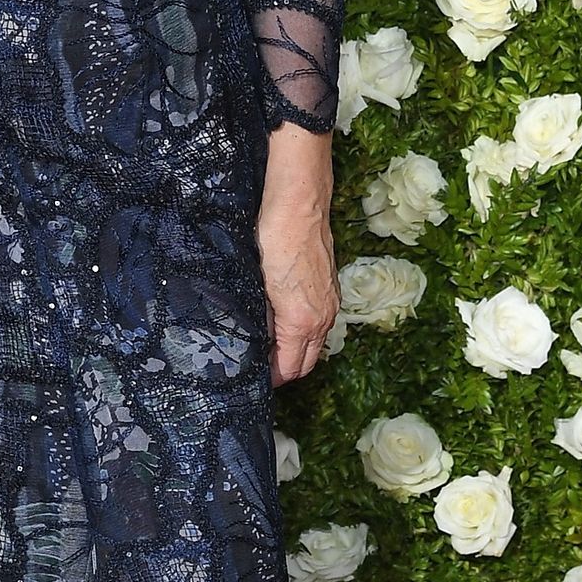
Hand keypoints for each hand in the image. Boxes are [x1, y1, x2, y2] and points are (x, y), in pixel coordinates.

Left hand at [256, 122, 338, 384]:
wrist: (299, 203)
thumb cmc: (273, 239)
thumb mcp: (257, 284)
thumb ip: (259, 319)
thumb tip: (253, 341)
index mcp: (303, 322)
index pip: (290, 368)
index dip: (270, 377)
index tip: (250, 375)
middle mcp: (322, 318)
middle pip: (307, 363)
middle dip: (285, 369)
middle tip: (258, 366)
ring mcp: (330, 303)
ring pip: (315, 343)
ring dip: (296, 350)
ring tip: (268, 347)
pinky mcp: (331, 289)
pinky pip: (320, 324)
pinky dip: (305, 332)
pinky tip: (284, 322)